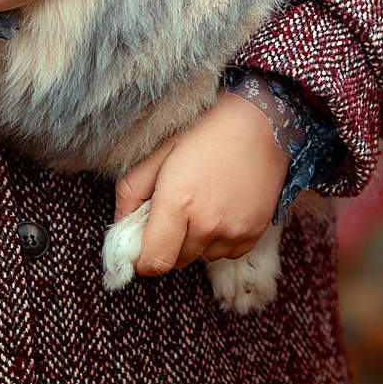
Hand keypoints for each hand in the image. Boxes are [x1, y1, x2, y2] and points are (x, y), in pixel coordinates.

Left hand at [113, 91, 286, 274]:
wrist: (262, 120)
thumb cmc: (206, 129)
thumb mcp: (159, 152)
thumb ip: (130, 191)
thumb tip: (120, 222)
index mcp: (177, 202)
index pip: (153, 263)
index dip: (142, 260)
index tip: (142, 245)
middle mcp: (207, 223)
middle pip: (176, 261)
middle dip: (168, 244)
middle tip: (174, 212)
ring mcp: (234, 231)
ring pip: (202, 257)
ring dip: (195, 241)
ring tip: (202, 204)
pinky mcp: (254, 232)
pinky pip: (227, 253)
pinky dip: (220, 239)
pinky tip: (222, 208)